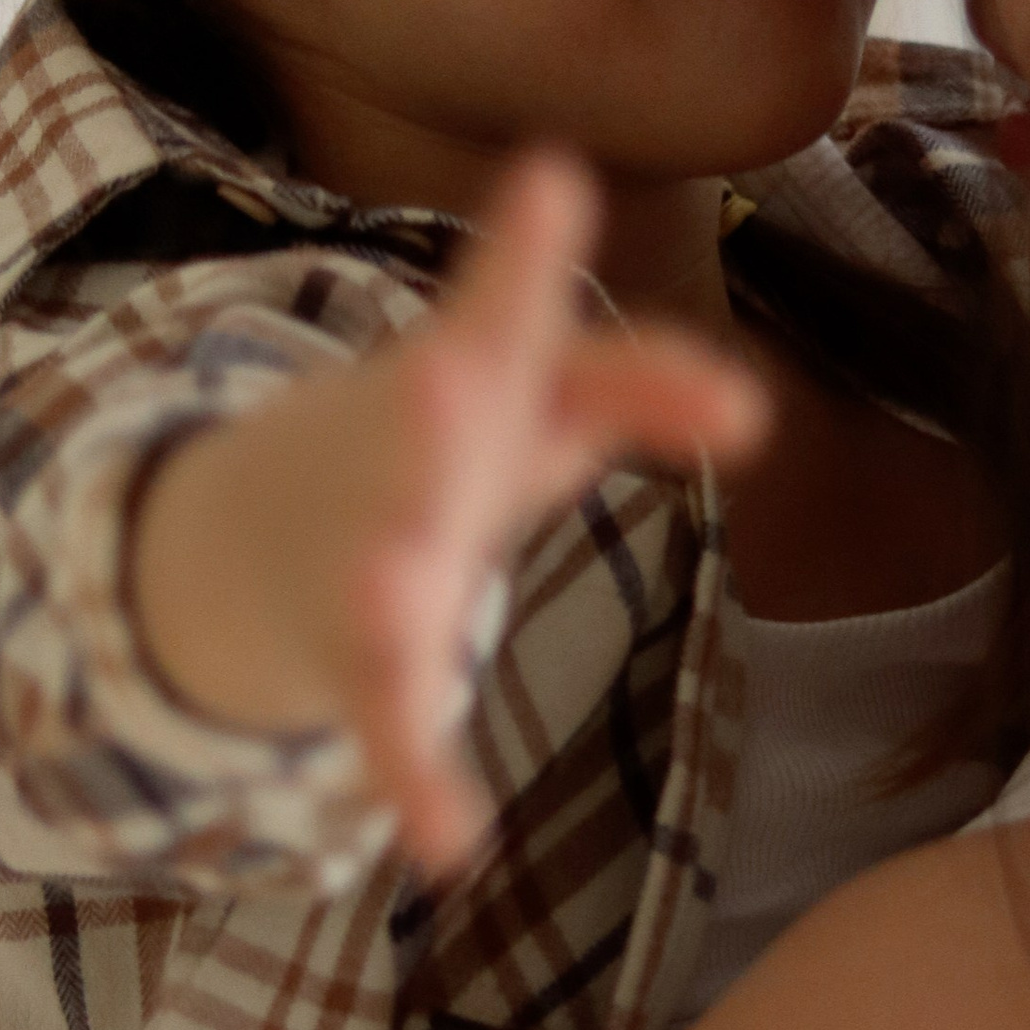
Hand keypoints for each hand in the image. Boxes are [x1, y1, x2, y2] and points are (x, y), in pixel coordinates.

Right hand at [132, 153, 770, 875]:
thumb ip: (641, 391)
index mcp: (464, 383)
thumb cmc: (446, 441)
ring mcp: (373, 559)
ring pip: (381, 587)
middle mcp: (408, 461)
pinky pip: (389, 725)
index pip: (517, 322)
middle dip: (430, 417)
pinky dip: (415, 782)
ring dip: (386, 591)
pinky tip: (444, 846)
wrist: (275, 528)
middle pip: (423, 442)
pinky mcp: (360, 660)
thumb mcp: (539, 399)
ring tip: (388, 592)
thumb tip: (755, 411)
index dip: (532, 263)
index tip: (551, 184)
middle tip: (440, 374)